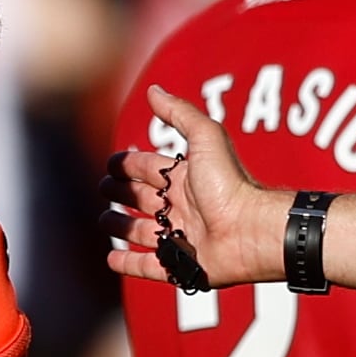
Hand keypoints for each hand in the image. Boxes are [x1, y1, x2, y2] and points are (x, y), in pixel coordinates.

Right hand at [106, 84, 288, 288]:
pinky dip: (129, 264)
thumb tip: (153, 90)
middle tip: (104, 189)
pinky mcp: (182, 266)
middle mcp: (184, 207)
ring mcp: (182, 238)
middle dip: (122, 193)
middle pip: (144, 199)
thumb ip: (179, 113)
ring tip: (104, 221)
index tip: (110, 164)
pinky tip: (112, 258)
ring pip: (144, 233)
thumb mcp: (205, 137)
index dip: (130, 165)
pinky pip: (150, 267)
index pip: (150, 169)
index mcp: (187, 178)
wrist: (251, 229)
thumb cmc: (230, 183)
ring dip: (123, 227)